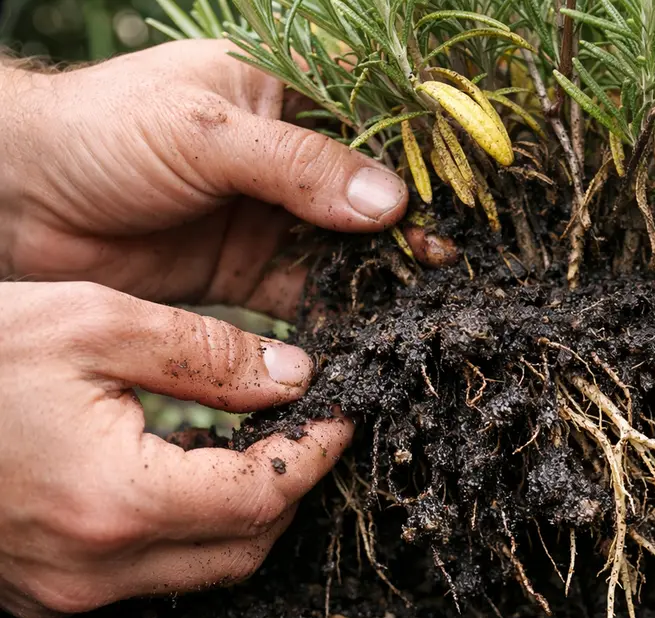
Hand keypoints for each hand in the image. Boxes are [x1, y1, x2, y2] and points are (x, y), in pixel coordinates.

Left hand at [0, 39, 453, 317]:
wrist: (15, 204)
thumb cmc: (101, 135)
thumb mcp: (204, 131)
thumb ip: (297, 166)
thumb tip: (390, 205)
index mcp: (284, 94)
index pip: (373, 122)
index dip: (421, 159)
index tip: (462, 200)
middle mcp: (288, 157)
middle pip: (370, 195)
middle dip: (410, 231)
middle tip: (450, 268)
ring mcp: (270, 217)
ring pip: (347, 250)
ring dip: (380, 279)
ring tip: (422, 309)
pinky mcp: (248, 271)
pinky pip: (308, 295)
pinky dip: (337, 317)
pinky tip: (367, 338)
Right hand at [0, 282, 353, 617]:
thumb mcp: (90, 323)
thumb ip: (205, 353)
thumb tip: (295, 376)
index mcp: (115, 501)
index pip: (264, 495)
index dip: (317, 452)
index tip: (345, 411)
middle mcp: (92, 568)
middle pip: (245, 548)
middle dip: (290, 488)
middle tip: (305, 427)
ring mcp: (63, 591)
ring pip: (202, 570)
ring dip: (243, 513)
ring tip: (253, 443)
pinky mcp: (41, 593)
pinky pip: (147, 576)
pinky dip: (186, 530)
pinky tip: (183, 473)